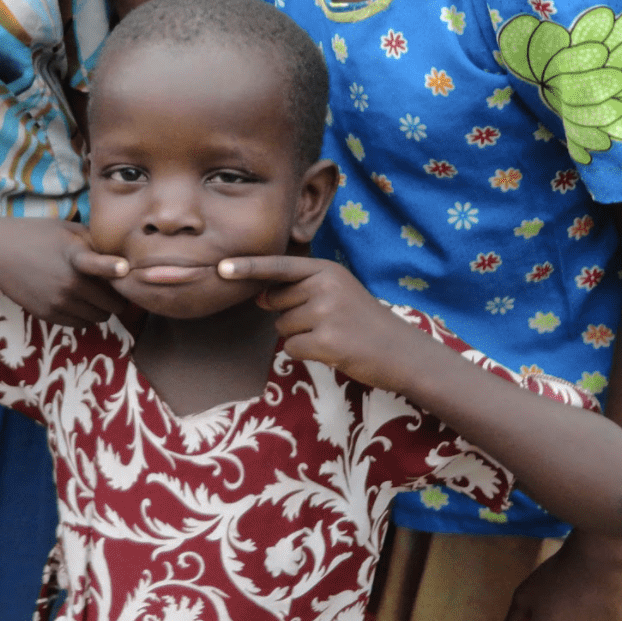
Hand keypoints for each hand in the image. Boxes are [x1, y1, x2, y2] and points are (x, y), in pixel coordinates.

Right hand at [0, 218, 129, 327]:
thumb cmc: (36, 235)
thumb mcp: (67, 230)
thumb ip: (95, 242)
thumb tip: (124, 254)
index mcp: (73, 255)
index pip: (98, 263)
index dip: (114, 267)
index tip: (125, 268)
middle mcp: (68, 282)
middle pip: (112, 303)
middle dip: (116, 297)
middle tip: (112, 288)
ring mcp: (58, 301)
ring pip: (100, 317)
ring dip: (101, 308)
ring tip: (92, 293)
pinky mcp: (48, 315)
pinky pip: (81, 324)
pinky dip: (85, 315)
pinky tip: (76, 300)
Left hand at [217, 254, 407, 387]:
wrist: (400, 351)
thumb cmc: (363, 321)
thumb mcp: (336, 292)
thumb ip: (298, 288)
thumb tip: (258, 295)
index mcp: (326, 269)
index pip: (279, 266)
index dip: (248, 267)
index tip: (221, 268)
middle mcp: (325, 286)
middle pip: (276, 302)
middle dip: (290, 314)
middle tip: (325, 321)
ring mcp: (326, 313)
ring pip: (282, 327)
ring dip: (300, 336)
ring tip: (332, 335)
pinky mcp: (327, 341)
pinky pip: (292, 348)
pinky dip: (306, 354)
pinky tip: (331, 350)